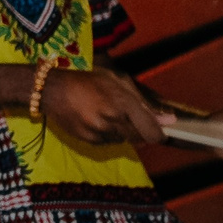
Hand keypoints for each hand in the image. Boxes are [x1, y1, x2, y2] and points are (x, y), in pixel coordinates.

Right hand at [39, 67, 161, 144]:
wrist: (52, 90)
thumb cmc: (88, 80)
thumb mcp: (118, 81)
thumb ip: (144, 101)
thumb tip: (170, 120)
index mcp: (123, 102)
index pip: (152, 131)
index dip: (160, 134)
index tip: (161, 131)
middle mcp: (113, 120)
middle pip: (140, 137)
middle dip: (140, 130)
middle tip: (129, 117)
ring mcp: (100, 132)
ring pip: (124, 139)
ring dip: (123, 131)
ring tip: (108, 115)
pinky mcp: (89, 140)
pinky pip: (108, 142)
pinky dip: (108, 134)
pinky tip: (97, 120)